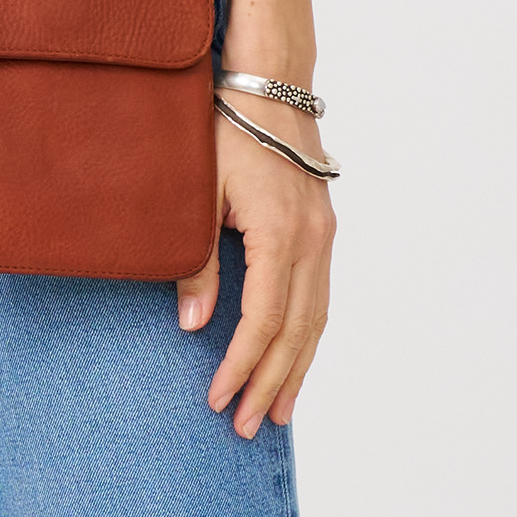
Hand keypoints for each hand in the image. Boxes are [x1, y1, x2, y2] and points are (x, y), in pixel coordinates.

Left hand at [179, 105, 333, 435]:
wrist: (267, 88)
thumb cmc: (224, 130)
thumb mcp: (198, 193)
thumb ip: (194, 260)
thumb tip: (193, 324)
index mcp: (280, 232)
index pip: (263, 318)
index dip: (242, 364)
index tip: (219, 399)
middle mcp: (312, 241)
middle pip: (296, 330)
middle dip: (271, 383)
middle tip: (247, 428)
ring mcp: (322, 237)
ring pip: (315, 319)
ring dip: (296, 369)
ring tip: (279, 414)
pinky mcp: (321, 233)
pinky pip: (318, 298)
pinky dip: (307, 337)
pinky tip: (295, 361)